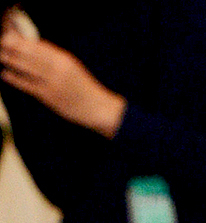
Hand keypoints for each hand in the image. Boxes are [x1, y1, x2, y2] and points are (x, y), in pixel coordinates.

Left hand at [0, 23, 125, 135]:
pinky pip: (28, 86)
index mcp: (63, 58)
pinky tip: (5, 74)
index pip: (37, 45)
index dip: (20, 39)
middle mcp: (57, 68)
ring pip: (26, 67)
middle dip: (11, 46)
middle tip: (0, 42)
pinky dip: (15, 79)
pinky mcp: (49, 97)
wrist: (98, 109)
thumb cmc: (83, 88)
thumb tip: (31, 47)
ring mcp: (52, 83)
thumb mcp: (71, 67)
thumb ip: (52, 58)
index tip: (8, 34)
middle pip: (29, 53)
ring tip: (0, 55)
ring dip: (10, 60)